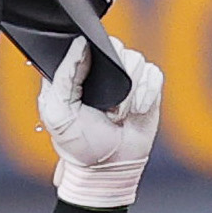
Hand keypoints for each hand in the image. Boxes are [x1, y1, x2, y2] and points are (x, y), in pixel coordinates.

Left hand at [43, 35, 164, 209]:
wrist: (109, 170)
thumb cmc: (79, 144)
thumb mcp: (57, 112)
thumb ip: (63, 76)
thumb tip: (79, 44)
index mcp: (79, 71)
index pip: (88, 42)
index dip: (91, 52)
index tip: (90, 76)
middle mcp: (104, 71)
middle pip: (116, 47)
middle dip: (113, 77)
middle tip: (105, 105)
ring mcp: (128, 79)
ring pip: (136, 61)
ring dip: (129, 92)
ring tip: (119, 114)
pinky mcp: (149, 89)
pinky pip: (154, 75)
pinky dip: (147, 93)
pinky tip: (137, 111)